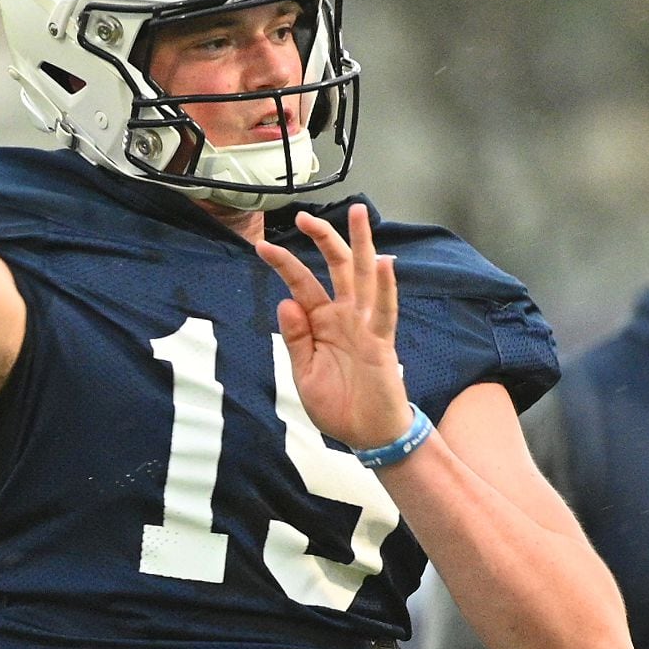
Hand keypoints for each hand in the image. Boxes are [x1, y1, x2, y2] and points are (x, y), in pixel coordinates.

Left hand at [255, 203, 409, 450]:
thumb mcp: (304, 374)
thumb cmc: (338, 405)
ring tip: (358, 213)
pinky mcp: (382, 342)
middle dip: (323, 239)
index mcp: (323, 323)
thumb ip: (297, 339)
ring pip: (364, 276)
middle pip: (336, 267)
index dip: (284, 264)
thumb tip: (285, 302)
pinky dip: (386, 288)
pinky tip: (385, 264)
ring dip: (362, 244)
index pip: (302, 285)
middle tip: (304, 216)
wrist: (366, 435)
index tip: (262, 245)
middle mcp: (345, 316)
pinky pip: (385, 311)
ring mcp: (366, 326)